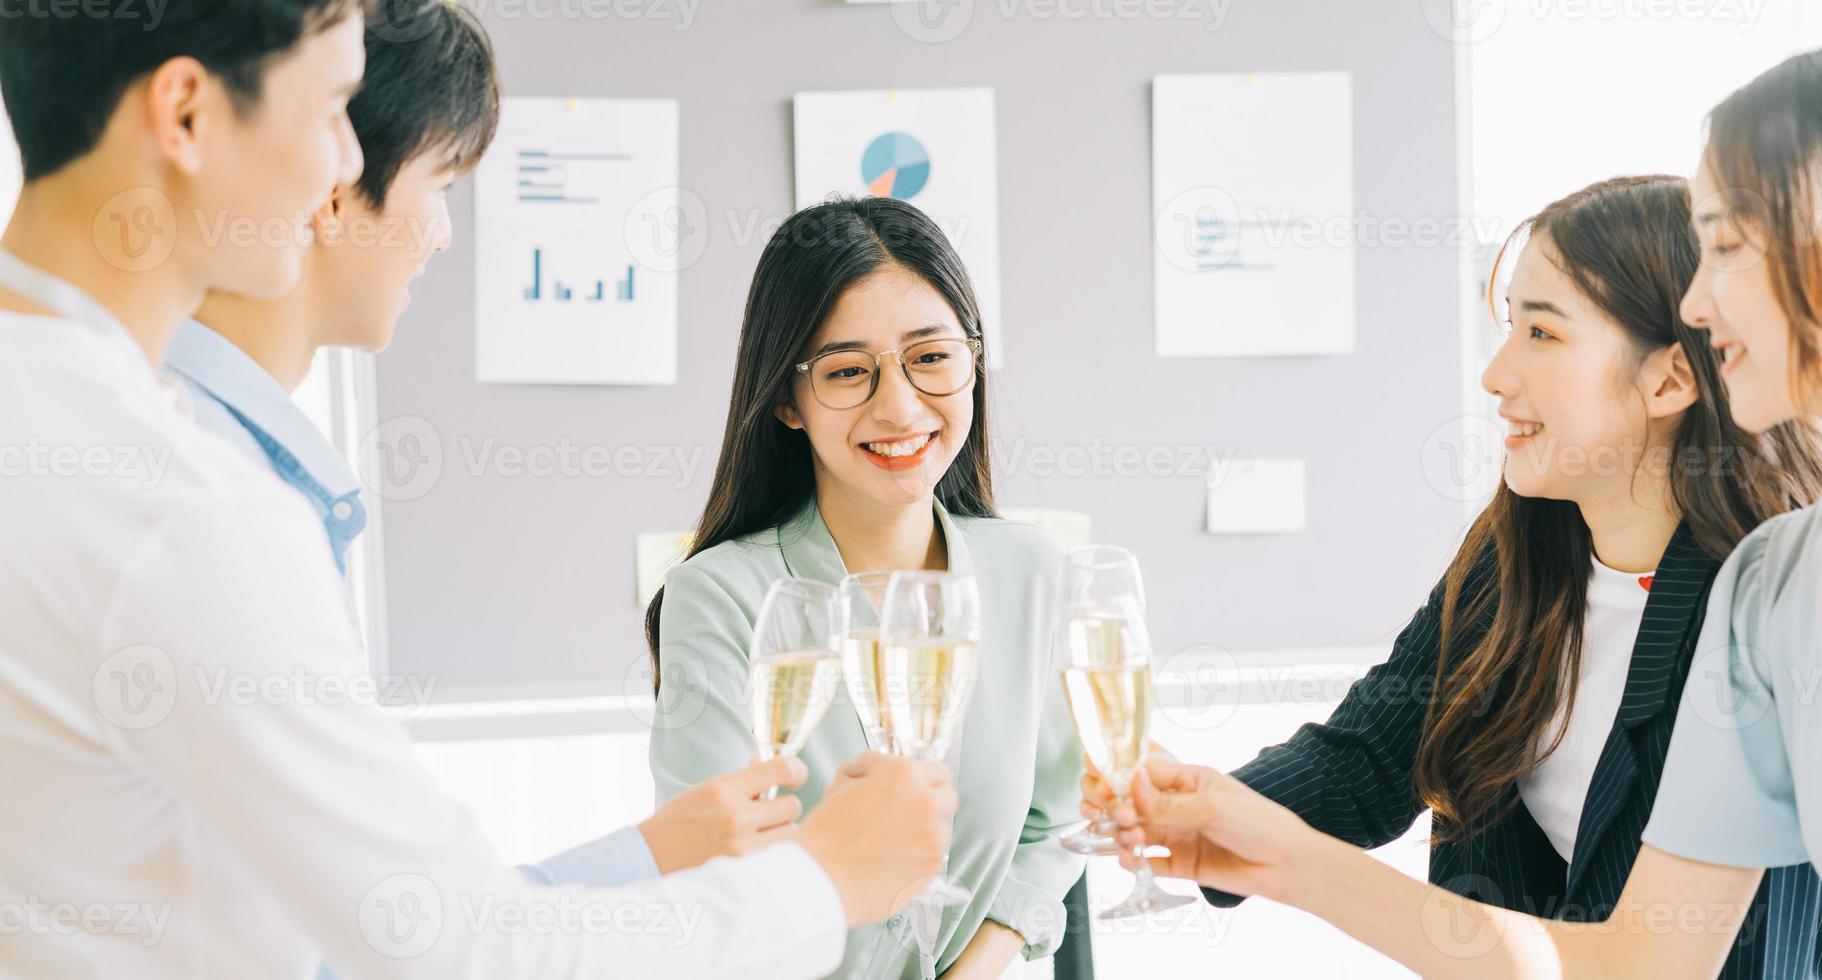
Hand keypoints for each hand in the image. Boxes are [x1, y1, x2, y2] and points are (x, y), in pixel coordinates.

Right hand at [638, 754, 807, 874]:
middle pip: (792, 805)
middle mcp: (736, 816)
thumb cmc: (680, 820)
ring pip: (791, 832)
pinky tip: (758, 849)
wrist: (651, 856)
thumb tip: (771, 759)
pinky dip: (774, 851)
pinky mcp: (744, 869)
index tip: (795, 776)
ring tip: (760, 832)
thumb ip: (744, 778)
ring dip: (781, 830)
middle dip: (784, 806)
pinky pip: (779, 855)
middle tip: (769, 811)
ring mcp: (741, 846)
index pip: (782, 769)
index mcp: (725, 789)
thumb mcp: (709, 789)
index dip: (797, 770)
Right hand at [797, 753, 957, 927]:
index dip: (926, 781)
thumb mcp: (844, 782)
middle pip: (948, 799)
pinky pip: (932, 860)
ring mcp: (934, 840)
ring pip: (942, 831)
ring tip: (892, 843)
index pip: (940, 771)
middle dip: (931, 804)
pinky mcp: (931, 871)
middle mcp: (927, 805)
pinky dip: (918, 860)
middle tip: (906, 815)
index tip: (918, 790)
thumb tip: (889, 767)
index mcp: (907, 777)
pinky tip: (891, 862)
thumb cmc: (826, 834)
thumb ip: (876, 767)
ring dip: (925, 833)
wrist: (819, 878)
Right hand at [1080, 742, 1316, 902]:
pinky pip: (1145, 862)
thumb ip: (1170, 802)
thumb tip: (1132, 785)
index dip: (1120, 779)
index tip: (1106, 789)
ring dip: (1122, 835)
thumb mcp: (1214, 806)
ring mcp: (1176, 834)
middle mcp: (1177, 805)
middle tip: (1119, 817)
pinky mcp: (1178, 863)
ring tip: (1132, 840)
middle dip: (1115, 807)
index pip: (1142, 772)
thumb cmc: (1260, 823)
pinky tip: (1131, 859)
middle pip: (1130, 802)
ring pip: (1133, 831)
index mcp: (1186, 779)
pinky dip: (1131, 861)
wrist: (1287, 866)